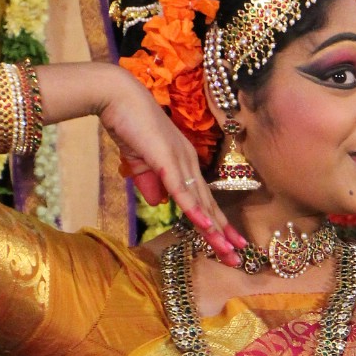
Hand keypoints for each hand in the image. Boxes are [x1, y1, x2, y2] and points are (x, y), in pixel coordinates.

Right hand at [98, 69, 247, 262]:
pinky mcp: (167, 160)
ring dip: (215, 230)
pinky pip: (183, 191)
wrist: (117, 96)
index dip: (217, 224)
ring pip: (201, 203)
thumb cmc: (128, 125)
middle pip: (209, 206)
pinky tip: (207, 226)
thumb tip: (160, 204)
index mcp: (184, 163)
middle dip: (224, 234)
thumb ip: (151, 183)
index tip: (229, 244)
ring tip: (228, 252)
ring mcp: (180, 161)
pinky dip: (196, 210)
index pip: (204, 200)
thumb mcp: (140, 162)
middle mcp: (189, 163)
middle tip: (238, 259)